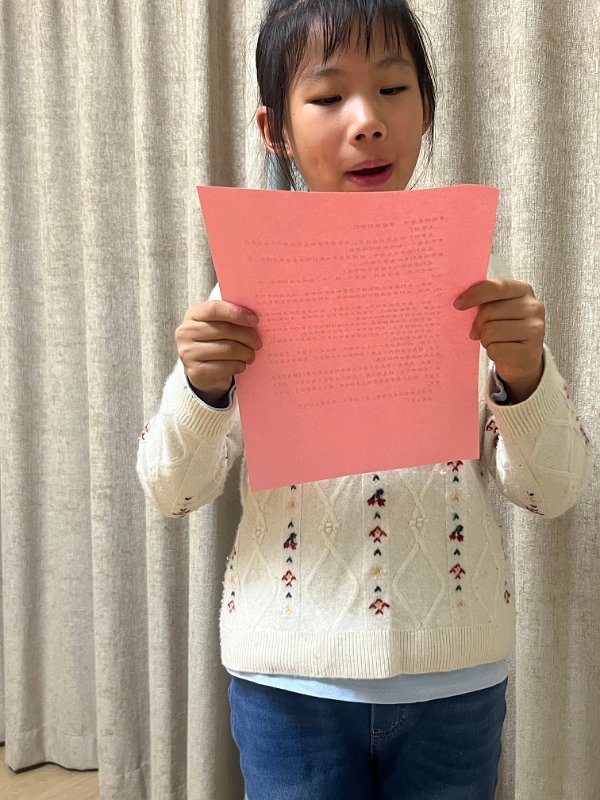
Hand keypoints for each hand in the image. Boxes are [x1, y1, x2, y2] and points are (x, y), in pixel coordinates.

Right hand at [175, 300, 261, 403]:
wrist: (202, 370)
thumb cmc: (214, 342)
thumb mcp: (218, 325)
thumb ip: (231, 318)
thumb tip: (254, 318)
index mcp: (193, 315)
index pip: (215, 309)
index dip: (237, 313)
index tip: (254, 320)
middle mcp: (186, 332)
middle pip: (224, 330)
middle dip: (247, 336)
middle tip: (258, 343)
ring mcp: (188, 353)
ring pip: (227, 350)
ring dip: (245, 353)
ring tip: (251, 355)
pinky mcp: (195, 372)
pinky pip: (225, 367)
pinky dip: (238, 366)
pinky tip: (241, 365)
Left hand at [454, 279, 544, 401]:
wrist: (523, 358)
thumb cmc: (506, 329)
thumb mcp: (499, 308)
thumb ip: (486, 299)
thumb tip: (461, 301)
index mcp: (524, 291)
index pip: (495, 287)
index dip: (474, 295)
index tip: (458, 304)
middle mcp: (534, 307)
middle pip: (489, 312)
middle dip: (478, 324)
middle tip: (479, 331)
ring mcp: (535, 330)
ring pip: (490, 332)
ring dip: (485, 339)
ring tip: (493, 341)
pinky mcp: (530, 351)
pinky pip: (495, 350)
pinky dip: (491, 352)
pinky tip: (500, 352)